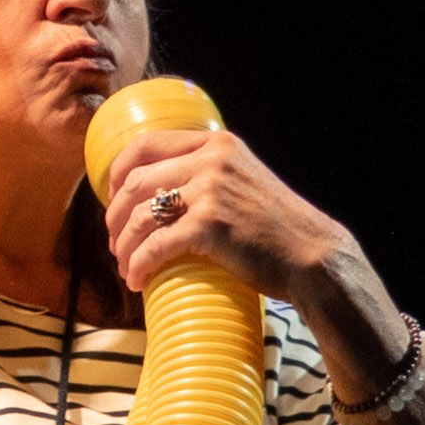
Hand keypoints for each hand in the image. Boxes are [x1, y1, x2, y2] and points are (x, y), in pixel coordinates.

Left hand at [102, 129, 348, 299]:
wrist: (313, 256)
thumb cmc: (274, 227)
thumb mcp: (241, 179)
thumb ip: (207, 172)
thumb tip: (155, 189)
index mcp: (215, 144)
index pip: (145, 144)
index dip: (117, 172)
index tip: (111, 197)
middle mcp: (211, 160)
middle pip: (135, 181)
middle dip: (115, 216)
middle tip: (114, 241)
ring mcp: (211, 190)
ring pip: (141, 215)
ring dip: (123, 245)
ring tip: (123, 264)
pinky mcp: (210, 225)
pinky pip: (155, 245)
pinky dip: (138, 265)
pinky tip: (136, 280)